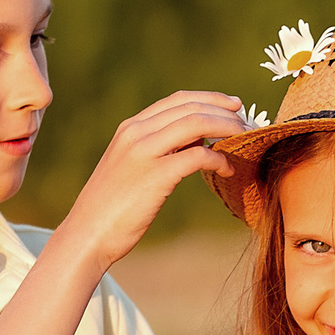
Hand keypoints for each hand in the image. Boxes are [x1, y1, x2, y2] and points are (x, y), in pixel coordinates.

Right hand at [60, 91, 252, 268]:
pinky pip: (198, 156)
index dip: (211, 99)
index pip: (178, 99)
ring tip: (243, 140)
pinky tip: (226, 170)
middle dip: (226, 112)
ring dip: (227, 129)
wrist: (87, 235)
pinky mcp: (155, 176)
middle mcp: (136, 133)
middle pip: (192, 107)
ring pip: (197, 123)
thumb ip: (158, 149)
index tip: (233, 106)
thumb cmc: (112, 207)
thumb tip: (197, 139)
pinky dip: (218, 159)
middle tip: (247, 124)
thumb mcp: (132, 167)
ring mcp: (144, 152)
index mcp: (130, 127)